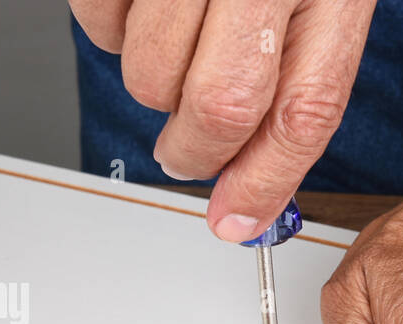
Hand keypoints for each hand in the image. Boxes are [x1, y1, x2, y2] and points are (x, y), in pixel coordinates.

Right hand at [70, 0, 375, 241]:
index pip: (302, 109)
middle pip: (221, 104)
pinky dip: (113, 31)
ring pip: (150, 72)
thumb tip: (254, 180)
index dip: (268, 182)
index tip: (239, 222)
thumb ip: (300, 73)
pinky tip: (145, 6)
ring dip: (154, 89)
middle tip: (189, 155)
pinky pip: (100, 21)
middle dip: (197, 153)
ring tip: (176, 49)